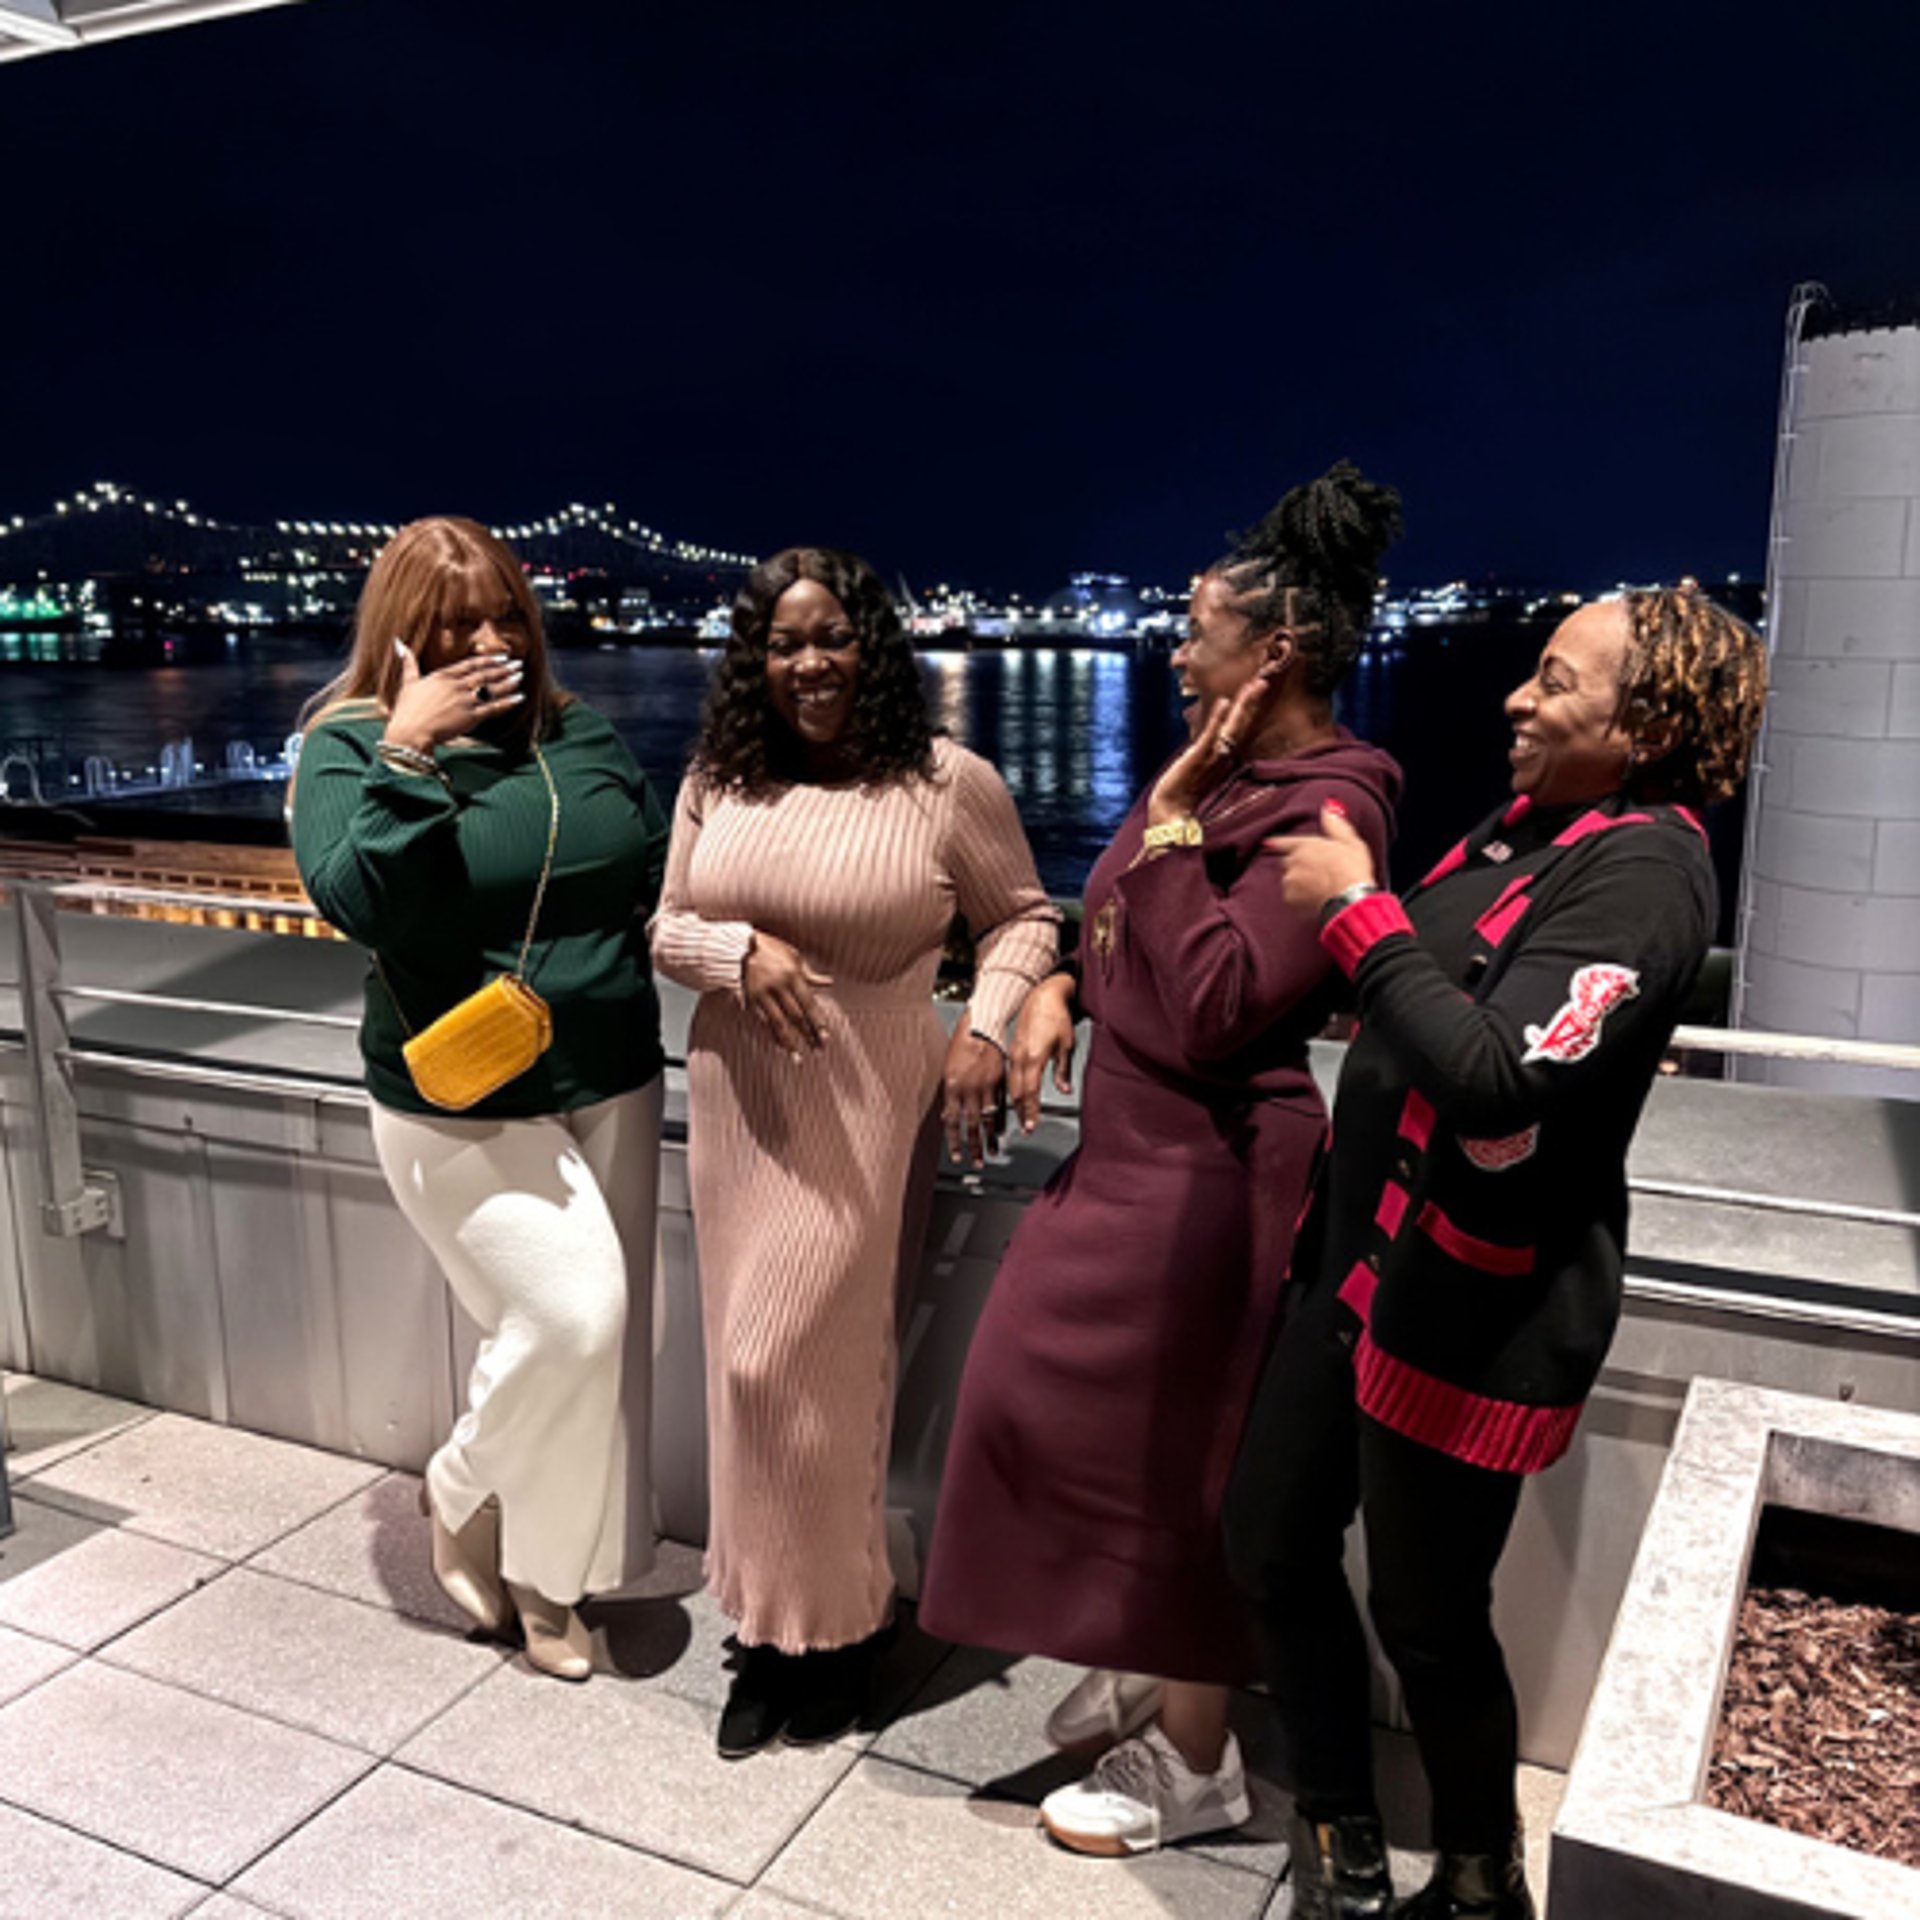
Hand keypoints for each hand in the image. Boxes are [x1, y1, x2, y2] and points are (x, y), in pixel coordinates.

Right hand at [383, 639, 523, 752]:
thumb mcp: (408, 683)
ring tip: (521, 676)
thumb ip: (408, 662)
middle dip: (503, 669)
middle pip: (484, 674)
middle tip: (518, 664)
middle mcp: (456, 685)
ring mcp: (464, 700)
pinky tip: (519, 697)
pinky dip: (508, 702)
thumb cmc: (406, 711)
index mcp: (442, 676)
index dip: (488, 660)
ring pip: (491, 688)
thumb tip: (399, 643)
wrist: (409, 732)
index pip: (470, 664)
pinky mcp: (470, 716)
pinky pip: (493, 708)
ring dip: (508, 681)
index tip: (501, 656)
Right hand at [742, 932, 829, 1055]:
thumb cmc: (767, 949)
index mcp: (792, 975)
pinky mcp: (750, 1001)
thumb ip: (810, 973)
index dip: (817, 1021)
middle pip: (796, 1016)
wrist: (736, 949)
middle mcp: (778, 987)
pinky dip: (773, 1035)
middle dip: (808, 1034)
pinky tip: (780, 1046)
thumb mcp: (792, 955)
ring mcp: (763, 996)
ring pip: (779, 1024)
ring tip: (798, 1057)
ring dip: (790, 1042)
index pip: (808, 1003)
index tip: (825, 1036)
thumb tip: (828, 982)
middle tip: (818, 1049)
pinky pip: (763, 1022)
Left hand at [942, 1026, 1007, 1167]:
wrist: (980, 1028)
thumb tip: (947, 1116)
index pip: (952, 1122)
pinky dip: (1001, 1121)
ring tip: (990, 1153)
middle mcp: (969, 1090)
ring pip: (987, 1119)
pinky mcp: (1000, 1082)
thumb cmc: (961, 1045)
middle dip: (973, 1147)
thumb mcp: (947, 1070)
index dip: (954, 1142)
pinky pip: (1001, 1106)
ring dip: (989, 1139)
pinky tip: (1002, 1132)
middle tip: (975, 1162)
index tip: (956, 1156)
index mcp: (952, 1088)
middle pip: (970, 1125)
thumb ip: (948, 1096)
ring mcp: (986, 1087)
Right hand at [1007, 974, 1075, 1132]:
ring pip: (1011, 1084)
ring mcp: (1014, 1053)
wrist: (1042, 996)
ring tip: (1021, 1116)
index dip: (1030, 1111)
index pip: (1031, 1092)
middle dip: (1021, 1112)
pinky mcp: (1012, 1049)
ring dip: (1016, 1102)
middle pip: (1017, 1092)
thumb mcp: (1066, 1045)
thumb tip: (1065, 1089)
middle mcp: (1020, 1057)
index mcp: (1034, 1057)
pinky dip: (1012, 1088)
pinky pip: (1009, 1074)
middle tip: (1025, 1128)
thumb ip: (1063, 1070)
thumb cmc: (1056, 1017)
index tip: (1031, 1126)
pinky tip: (1015, 1096)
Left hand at [1147, 662, 1288, 825]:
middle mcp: (1223, 755)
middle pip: (1241, 724)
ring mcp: (1212, 757)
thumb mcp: (1200, 765)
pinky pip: (1211, 736)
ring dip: (1242, 706)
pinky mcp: (1198, 758)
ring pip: (1232, 727)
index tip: (1256, 688)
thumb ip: (1209, 751)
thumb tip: (1213, 737)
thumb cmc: (1184, 790)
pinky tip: (1224, 703)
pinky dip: (1217, 719)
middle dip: (1252, 702)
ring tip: (1252, 686)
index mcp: (1224, 756)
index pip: (1239, 727)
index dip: (1248, 708)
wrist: (1171, 812)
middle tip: (1263, 680)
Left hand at [1263, 800, 1377, 917]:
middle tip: (1316, 874)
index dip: (1277, 842)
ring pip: (1290, 879)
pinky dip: (1300, 897)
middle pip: (1288, 862)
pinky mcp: (1290, 896)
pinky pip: (1291, 896)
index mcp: (1307, 844)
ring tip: (1319, 887)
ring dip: (1299, 882)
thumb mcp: (1350, 842)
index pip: (1286, 841)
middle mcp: (1294, 860)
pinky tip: (1315, 897)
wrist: (1349, 897)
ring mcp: (1290, 878)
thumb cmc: (1352, 870)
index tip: (1267, 843)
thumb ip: (1335, 825)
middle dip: (1298, 866)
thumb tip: (1328, 807)